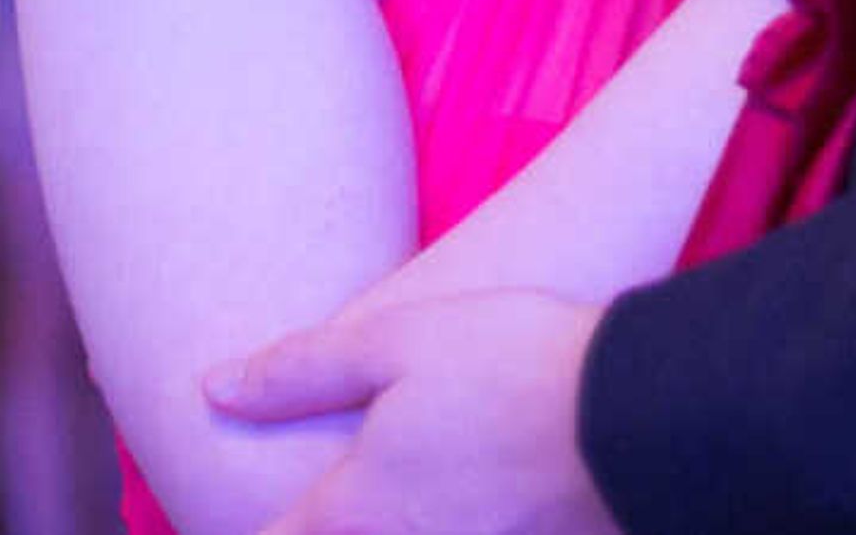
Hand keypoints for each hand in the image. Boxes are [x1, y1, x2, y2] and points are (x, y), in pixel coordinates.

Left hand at [210, 288, 616, 534]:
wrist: (643, 416)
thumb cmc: (512, 365)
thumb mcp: (395, 340)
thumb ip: (298, 373)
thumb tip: (213, 391)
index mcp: (358, 509)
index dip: (250, 531)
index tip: (238, 519)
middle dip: (324, 525)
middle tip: (330, 499)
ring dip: (396, 526)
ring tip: (415, 491)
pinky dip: (462, 528)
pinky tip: (471, 500)